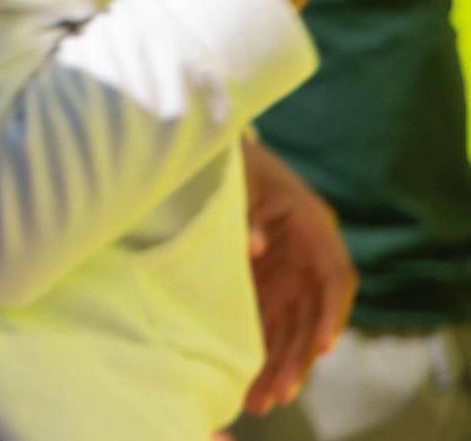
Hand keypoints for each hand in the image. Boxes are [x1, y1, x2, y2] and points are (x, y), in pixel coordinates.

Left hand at [241, 137, 353, 414]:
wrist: (215, 151)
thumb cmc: (232, 160)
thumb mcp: (240, 176)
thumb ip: (246, 213)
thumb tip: (255, 247)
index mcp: (312, 225)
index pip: (336, 275)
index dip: (332, 312)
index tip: (323, 345)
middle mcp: (307, 256)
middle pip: (312, 315)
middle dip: (298, 358)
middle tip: (279, 393)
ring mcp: (288, 272)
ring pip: (292, 328)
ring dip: (280, 365)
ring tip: (261, 401)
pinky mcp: (266, 282)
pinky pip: (270, 323)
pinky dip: (262, 350)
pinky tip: (251, 380)